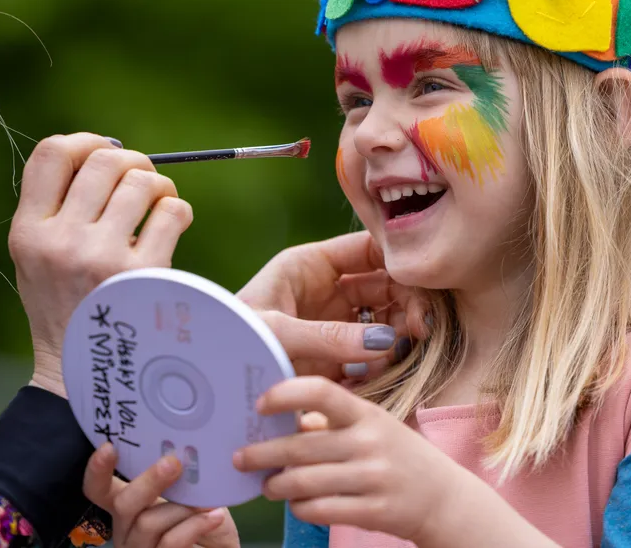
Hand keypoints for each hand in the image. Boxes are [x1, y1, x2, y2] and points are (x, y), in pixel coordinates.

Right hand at [9, 134, 192, 396]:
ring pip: (143, 181)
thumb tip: (104, 149)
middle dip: (132, 161)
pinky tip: (172, 228)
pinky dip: (178, 212)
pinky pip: (172, 212)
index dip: (85, 140)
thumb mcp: (35, 257)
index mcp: (27, 232)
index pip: (51, 152)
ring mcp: (101, 258)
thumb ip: (55, 206)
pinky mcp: (142, 276)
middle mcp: (60, 241)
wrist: (80, 377)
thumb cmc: (64, 306)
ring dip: (159, 186)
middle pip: (105, 158)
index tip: (102, 152)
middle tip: (141, 182)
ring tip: (157, 206)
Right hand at [84, 443, 240, 547]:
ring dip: (181, 508)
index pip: (98, 488)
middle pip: (122, 503)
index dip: (97, 470)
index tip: (109, 447)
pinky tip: (213, 516)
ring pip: (147, 523)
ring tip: (206, 502)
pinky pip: (170, 542)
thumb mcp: (193, 490)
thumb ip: (182, 472)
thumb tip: (186, 445)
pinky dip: (195, 526)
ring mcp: (139, 547)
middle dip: (148, 481)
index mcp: (128, 502)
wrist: (219, 547)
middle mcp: (126, 527)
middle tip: (173, 464)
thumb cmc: (202, 518)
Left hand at [231, 376, 456, 546]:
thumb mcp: (370, 426)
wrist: (443, 498)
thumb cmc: (396, 454)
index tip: (260, 405)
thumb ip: (329, 422)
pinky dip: (299, 507)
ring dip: (276, 485)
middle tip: (240, 458)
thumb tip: (281, 419)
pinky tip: (295, 503)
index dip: (285, 395)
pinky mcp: (373, 512)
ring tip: (266, 485)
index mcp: (365, 413)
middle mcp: (369, 442)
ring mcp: (372, 478)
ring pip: (304, 482)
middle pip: (301, 446)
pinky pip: (319, 509)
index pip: (321, 393)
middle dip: (262, 453)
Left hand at [237, 232, 428, 379]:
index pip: (367, 249)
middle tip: (419, 328)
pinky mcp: (332, 355)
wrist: (209, 381)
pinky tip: (379, 370)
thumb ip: (329, 337)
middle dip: (406, 301)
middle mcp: (325, 289)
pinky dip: (381, 360)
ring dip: (398, 332)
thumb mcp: (277, 333)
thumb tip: (386, 342)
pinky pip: (370, 352)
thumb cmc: (231, 342)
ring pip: (382, 317)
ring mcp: (330, 322)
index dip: (398, 260)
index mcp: (309, 265)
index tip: (421, 283)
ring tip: (398, 350)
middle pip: (383, 283)